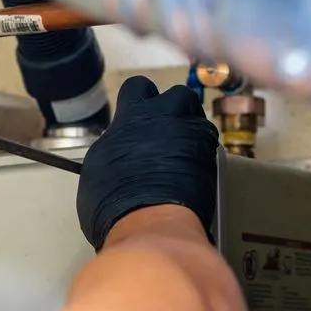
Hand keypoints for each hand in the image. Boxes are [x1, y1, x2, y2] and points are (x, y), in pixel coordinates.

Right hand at [77, 76, 218, 249]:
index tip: (138, 116)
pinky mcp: (212, 157)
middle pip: (177, 95)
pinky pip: (210, 147)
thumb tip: (115, 152)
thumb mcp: (98, 169)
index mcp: (131, 116)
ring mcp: (192, 134)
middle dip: (175, 111)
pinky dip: (203, 157)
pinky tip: (194, 175)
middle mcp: (164, 116)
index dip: (141, 100)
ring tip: (183, 155)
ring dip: (192, 132)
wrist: (150, 222)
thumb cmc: (112, 201)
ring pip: (198, 120)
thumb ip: (111, 150)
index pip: (138, 87)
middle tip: (167, 132)